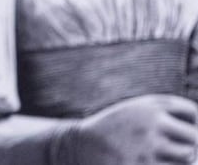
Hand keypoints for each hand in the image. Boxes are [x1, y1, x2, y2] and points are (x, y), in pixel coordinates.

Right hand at [55, 94, 197, 163]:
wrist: (79, 145)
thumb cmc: (114, 130)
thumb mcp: (136, 111)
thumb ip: (165, 115)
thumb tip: (197, 141)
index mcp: (150, 106)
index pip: (191, 112)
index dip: (193, 124)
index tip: (183, 134)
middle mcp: (150, 123)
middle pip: (195, 137)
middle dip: (192, 146)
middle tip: (179, 151)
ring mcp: (147, 146)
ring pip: (187, 158)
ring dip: (181, 160)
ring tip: (161, 157)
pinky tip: (151, 161)